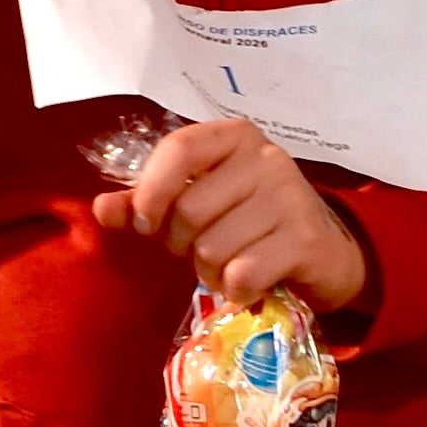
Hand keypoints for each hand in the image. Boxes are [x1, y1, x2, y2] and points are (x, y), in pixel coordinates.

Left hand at [93, 117, 372, 311]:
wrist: (325, 253)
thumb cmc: (250, 222)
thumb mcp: (199, 203)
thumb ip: (146, 202)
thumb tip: (101, 208)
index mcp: (234, 137)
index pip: (178, 149)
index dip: (151, 190)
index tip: (145, 223)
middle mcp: (266, 158)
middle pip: (190, 208)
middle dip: (184, 243)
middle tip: (203, 250)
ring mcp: (290, 197)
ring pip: (213, 247)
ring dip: (211, 271)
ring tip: (230, 265)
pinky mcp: (306, 240)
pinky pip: (242, 274)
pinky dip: (236, 289)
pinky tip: (250, 283)